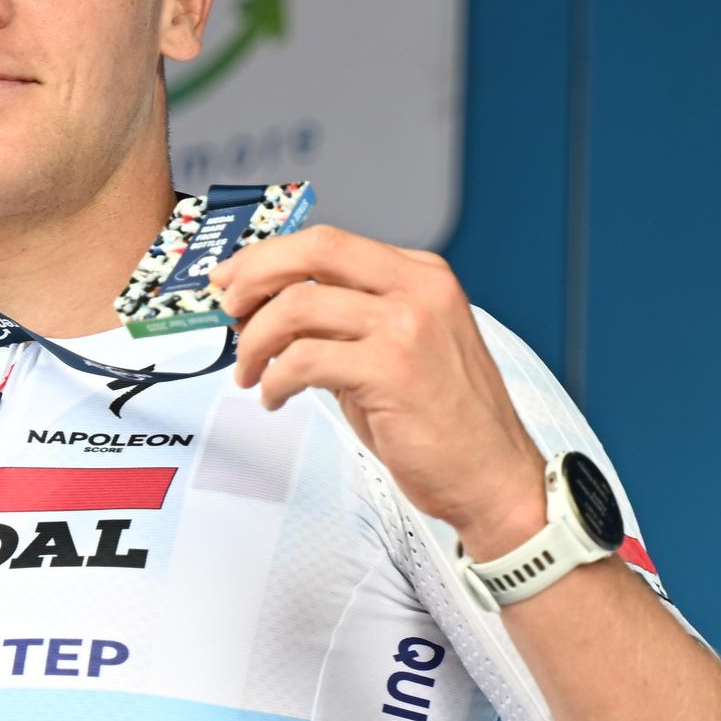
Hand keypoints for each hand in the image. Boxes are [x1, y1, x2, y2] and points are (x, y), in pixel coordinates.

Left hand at [208, 225, 544, 553]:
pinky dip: (274, 381)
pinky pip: (302, 360)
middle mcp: (418, 290)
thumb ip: (346, 318)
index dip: (268, 256)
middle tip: (226, 309)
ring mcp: (407, 326)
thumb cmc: (441, 419)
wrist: (493, 478)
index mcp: (420, 275)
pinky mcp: (391, 369)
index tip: (232, 277)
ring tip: (249, 372)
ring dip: (254, 342)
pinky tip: (274, 397)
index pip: (327, 242)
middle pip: (312, 253)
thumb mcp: (397, 347)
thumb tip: (268, 306)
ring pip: (297, 307)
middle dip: (253, 277)